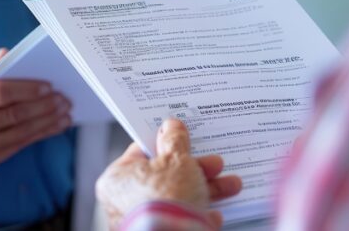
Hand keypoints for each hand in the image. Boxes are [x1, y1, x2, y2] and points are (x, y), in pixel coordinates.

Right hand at [0, 49, 71, 171]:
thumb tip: (4, 55)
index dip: (26, 89)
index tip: (48, 84)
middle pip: (12, 116)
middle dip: (42, 107)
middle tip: (64, 97)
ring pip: (17, 135)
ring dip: (45, 124)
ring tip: (63, 112)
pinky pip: (12, 148)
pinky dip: (34, 137)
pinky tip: (49, 127)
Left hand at [96, 119, 242, 229]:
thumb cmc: (166, 199)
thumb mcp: (176, 159)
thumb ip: (174, 141)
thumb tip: (171, 127)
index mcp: (117, 179)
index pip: (141, 153)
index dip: (166, 143)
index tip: (183, 138)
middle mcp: (124, 202)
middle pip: (164, 177)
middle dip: (196, 168)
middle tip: (215, 164)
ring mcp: (142, 221)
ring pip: (177, 199)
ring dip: (206, 190)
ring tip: (230, 186)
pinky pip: (182, 220)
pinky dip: (200, 216)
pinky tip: (214, 214)